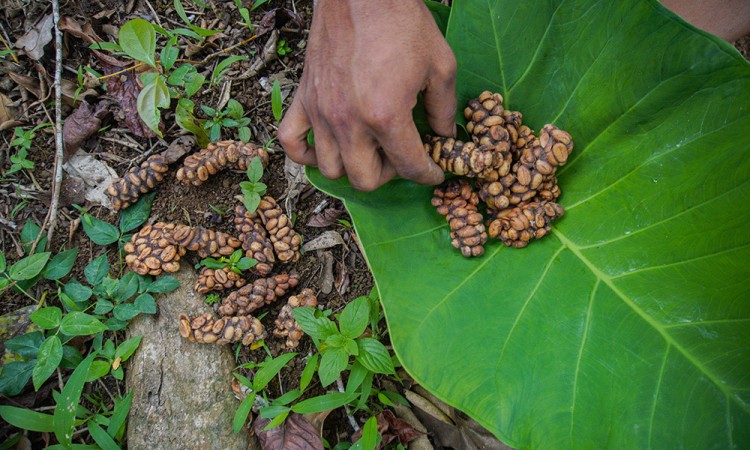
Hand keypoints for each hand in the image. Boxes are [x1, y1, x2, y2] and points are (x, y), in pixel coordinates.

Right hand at [278, 0, 456, 190]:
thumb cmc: (402, 23)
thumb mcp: (441, 65)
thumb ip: (444, 109)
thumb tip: (445, 136)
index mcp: (386, 116)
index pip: (410, 167)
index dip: (428, 174)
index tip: (434, 171)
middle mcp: (349, 122)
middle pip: (365, 180)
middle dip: (390, 174)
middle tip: (401, 154)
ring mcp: (322, 112)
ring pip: (330, 169)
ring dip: (353, 167)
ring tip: (369, 148)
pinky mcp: (304, 98)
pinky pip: (291, 141)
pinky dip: (305, 153)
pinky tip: (326, 146)